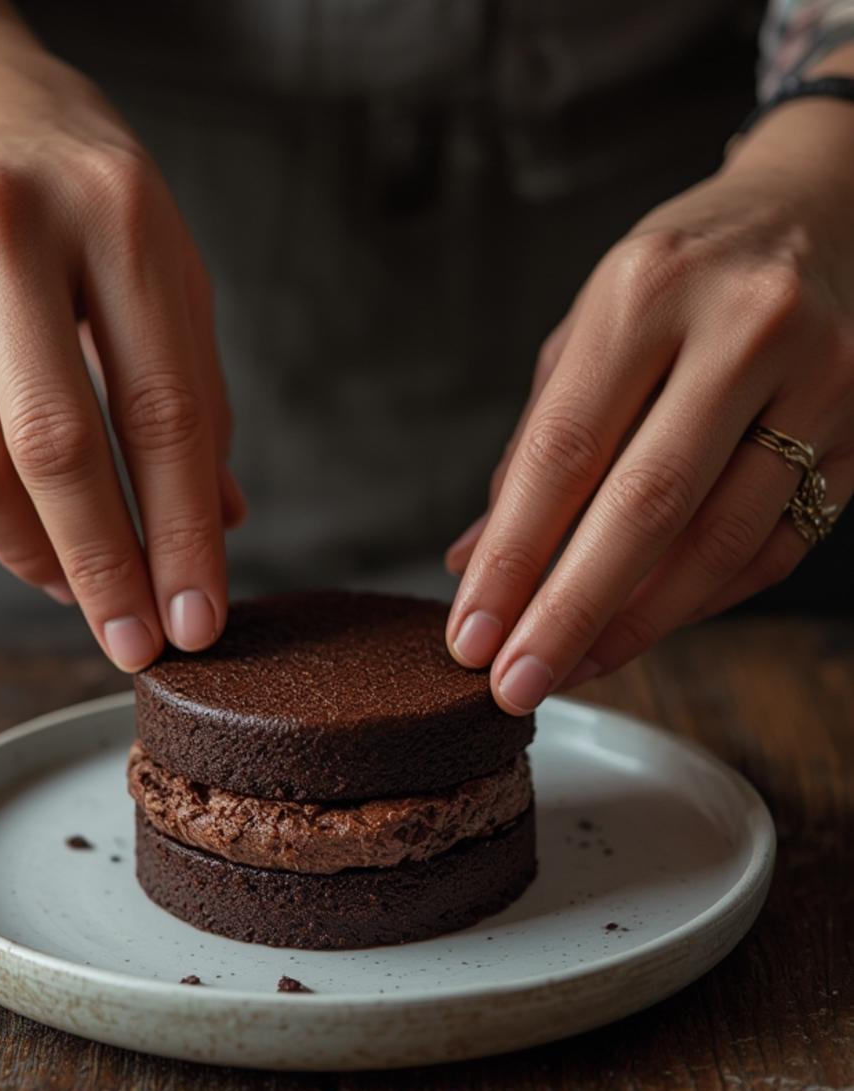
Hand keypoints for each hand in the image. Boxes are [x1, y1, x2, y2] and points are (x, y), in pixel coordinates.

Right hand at [0, 22, 242, 669]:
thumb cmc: (72, 184)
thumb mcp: (162, 258)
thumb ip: (194, 392)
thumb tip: (219, 526)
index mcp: (112, 209)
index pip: (160, 409)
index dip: (182, 533)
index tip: (200, 617)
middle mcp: (0, 227)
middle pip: (55, 449)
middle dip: (106, 570)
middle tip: (138, 645)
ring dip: (38, 560)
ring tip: (89, 598)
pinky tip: (32, 540)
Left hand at [444, 97, 853, 711]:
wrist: (826, 206)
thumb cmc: (686, 275)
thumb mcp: (595, 326)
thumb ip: (538, 444)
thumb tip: (474, 562)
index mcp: (648, 290)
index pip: (563, 452)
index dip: (512, 559)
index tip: (470, 635)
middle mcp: (743, 326)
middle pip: (644, 508)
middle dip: (568, 614)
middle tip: (515, 686)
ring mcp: (820, 377)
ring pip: (719, 542)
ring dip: (636, 625)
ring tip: (573, 669)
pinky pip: (773, 547)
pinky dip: (701, 602)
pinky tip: (645, 628)